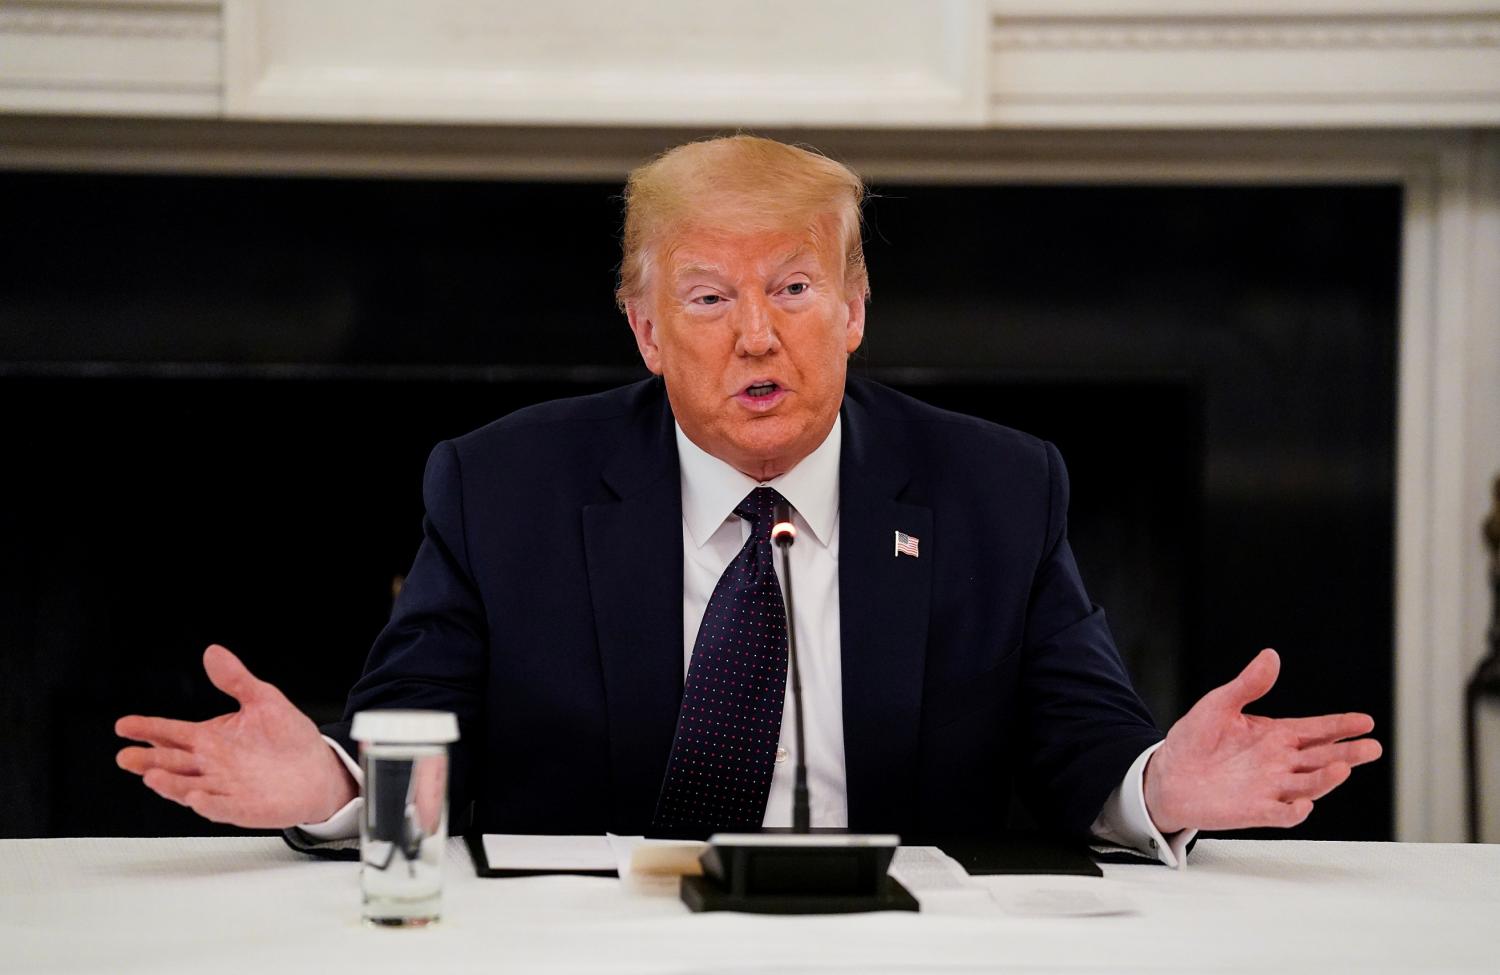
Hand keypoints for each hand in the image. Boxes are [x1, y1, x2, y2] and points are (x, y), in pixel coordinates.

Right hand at [115, 645, 357, 827]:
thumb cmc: (287, 738)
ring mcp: (224, 788)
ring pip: (188, 787)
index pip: (172, 733)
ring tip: (151, 776)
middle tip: (125, 756)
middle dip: (148, 760)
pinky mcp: (243, 808)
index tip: (124, 725)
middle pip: (171, 763)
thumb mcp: (263, 700)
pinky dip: (208, 803)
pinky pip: (222, 807)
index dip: (148, 729)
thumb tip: (213, 652)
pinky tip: (197, 797)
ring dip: (170, 784)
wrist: (318, 769)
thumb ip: (236, 680)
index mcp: (211, 739)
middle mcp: (211, 765)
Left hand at [1143, 648, 1381, 834]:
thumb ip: (1247, 685)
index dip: (1341, 726)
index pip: (1317, 730)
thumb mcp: (1219, 704)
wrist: (1168, 775)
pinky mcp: (1254, 810)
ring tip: (1342, 767)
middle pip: (1322, 758)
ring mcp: (1270, 788)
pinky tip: (1304, 804)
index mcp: (1276, 736)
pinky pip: (1280, 814)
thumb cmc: (1194, 740)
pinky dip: (1293, 811)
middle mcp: (1280, 763)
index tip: (1366, 721)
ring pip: (1308, 785)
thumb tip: (1270, 656)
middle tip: (1372, 747)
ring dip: (1326, 779)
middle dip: (1348, 753)